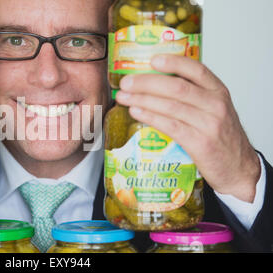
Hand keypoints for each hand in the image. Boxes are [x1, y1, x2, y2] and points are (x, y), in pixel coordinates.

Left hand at [115, 54, 260, 202]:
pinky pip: (170, 126)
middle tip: (126, 83)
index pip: (196, 69)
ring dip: (142, 100)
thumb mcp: (214, 110)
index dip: (173, 62)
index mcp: (218, 92)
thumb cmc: (220, 138)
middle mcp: (215, 105)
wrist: (238, 168)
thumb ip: (193, 97)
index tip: (152, 59)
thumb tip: (154, 85)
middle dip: (146, 83)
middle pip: (176, 87)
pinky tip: (136, 112)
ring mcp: (209, 124)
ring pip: (170, 106)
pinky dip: (150, 117)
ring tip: (123, 97)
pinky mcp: (200, 143)